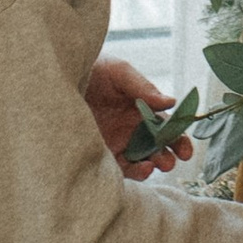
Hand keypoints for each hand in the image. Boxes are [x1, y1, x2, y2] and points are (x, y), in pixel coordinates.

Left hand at [86, 57, 192, 178]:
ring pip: (141, 160)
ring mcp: (117, 142)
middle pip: (157, 147)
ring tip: (154, 165)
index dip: (179, 139)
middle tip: (172, 160)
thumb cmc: (93, 70)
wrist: (57, 81)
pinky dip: (133, 172)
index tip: (186, 150)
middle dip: (168, 156)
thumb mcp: (119, 72)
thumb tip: (171, 102)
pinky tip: (139, 168)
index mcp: (142, 108)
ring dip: (152, 166)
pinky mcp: (100, 153)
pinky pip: (120, 168)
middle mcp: (132, 128)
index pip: (166, 127)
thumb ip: (144, 87)